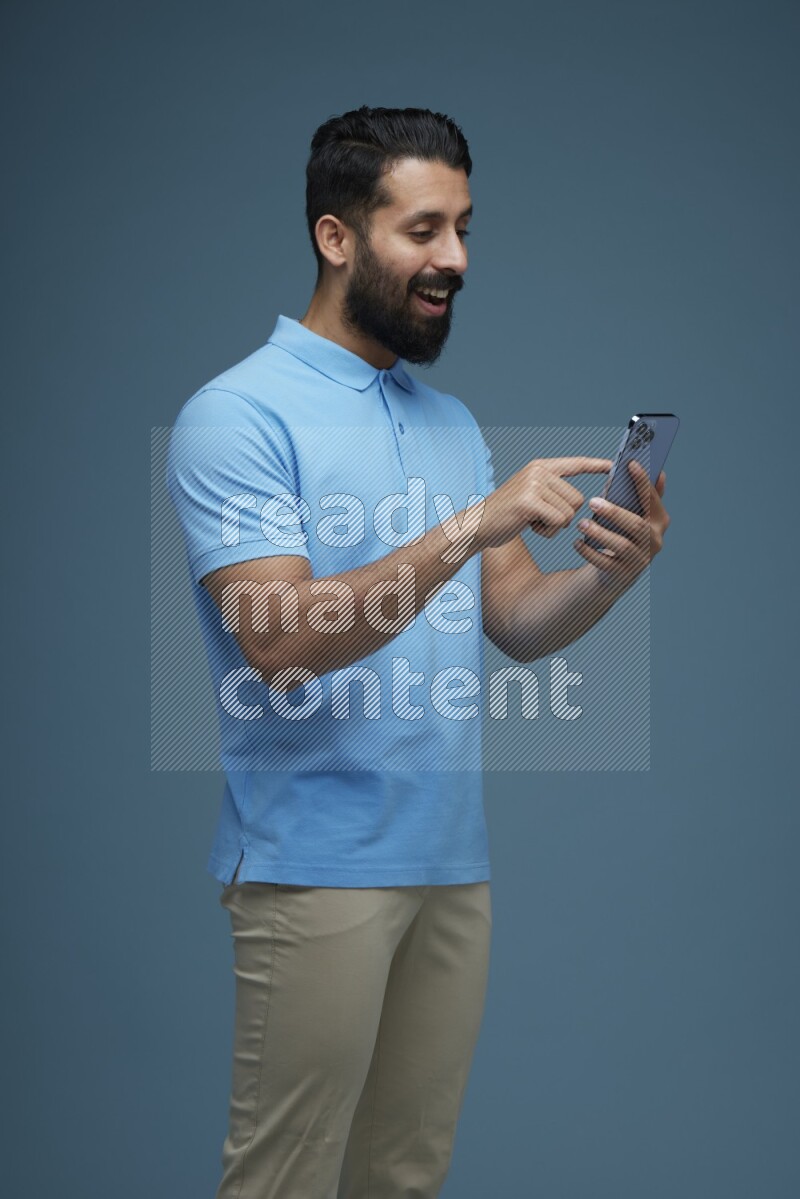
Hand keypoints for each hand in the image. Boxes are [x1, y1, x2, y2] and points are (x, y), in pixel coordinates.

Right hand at [475, 456, 612, 550]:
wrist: (476, 526)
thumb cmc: (506, 516)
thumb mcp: (530, 496)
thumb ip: (552, 491)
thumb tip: (581, 500)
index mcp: (539, 467)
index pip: (575, 463)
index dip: (596, 466)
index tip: (613, 466)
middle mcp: (538, 471)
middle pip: (578, 498)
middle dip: (564, 516)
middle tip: (539, 518)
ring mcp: (533, 484)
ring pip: (570, 512)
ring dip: (555, 525)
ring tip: (532, 522)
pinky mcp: (530, 501)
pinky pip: (559, 521)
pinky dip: (548, 531)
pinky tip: (529, 527)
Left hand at [572, 460, 669, 588]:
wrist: (615, 572)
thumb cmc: (622, 533)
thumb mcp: (631, 513)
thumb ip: (636, 494)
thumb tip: (642, 468)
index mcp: (659, 521)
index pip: (653, 500)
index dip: (643, 482)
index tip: (630, 464)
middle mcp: (654, 541)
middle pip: (637, 525)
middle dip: (615, 512)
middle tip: (592, 501)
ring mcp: (640, 560)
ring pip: (621, 545)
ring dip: (599, 533)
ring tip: (581, 524)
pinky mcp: (622, 574)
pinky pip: (605, 563)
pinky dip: (589, 552)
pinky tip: (577, 543)